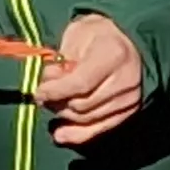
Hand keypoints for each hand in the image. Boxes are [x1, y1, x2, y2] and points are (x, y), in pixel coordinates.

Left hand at [37, 13, 145, 144]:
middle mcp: (126, 81)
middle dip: (57, 102)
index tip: (38, 92)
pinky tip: (59, 134)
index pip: (81, 83)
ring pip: (87, 119)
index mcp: (114, 54)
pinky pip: (98, 130)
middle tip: (45, 94)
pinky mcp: (128, 112)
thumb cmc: (99, 34)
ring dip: (64, 115)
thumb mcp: (78, 34)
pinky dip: (76, 135)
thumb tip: (48, 83)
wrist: (131, 42)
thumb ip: (62, 58)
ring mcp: (129, 100)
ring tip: (54, 103)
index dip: (56, 91)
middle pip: (82, 104)